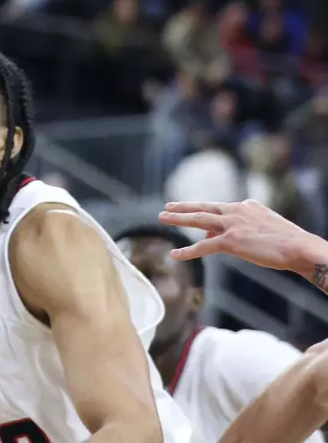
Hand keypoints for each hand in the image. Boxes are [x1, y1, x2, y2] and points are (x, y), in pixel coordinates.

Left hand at [160, 199, 327, 283]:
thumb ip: (247, 224)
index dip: (206, 212)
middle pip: (203, 208)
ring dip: (178, 218)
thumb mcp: (266, 225)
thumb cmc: (288, 240)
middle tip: (167, 206)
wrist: (299, 247)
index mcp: (246, 206)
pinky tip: (175, 254)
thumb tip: (229, 233)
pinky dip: (187, 251)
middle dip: (183, 207)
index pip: (219, 208)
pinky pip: (203, 247)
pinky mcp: (231, 241)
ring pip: (198, 220)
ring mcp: (232, 226)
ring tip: (162, 217)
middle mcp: (236, 212)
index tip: (193, 212)